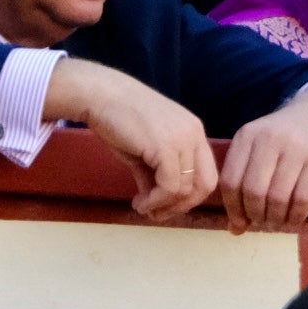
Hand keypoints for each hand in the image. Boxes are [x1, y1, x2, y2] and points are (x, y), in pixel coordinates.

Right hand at [53, 61, 217, 220]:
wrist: (100, 95)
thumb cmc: (118, 118)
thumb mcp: (144, 151)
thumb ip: (155, 174)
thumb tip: (155, 203)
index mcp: (193, 132)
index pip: (207, 174)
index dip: (189, 196)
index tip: (165, 205)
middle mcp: (194, 134)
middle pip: (205, 185)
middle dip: (182, 206)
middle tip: (157, 213)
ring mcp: (183, 139)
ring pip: (185, 189)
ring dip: (163, 206)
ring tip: (142, 207)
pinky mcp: (166, 147)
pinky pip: (170, 187)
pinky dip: (155, 201)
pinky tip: (139, 202)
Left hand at [218, 84, 307, 231]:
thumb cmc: (286, 137)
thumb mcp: (259, 148)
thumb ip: (243, 182)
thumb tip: (235, 229)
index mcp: (247, 136)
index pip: (230, 181)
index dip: (233, 209)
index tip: (239, 222)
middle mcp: (269, 139)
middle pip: (253, 191)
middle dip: (255, 215)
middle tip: (261, 223)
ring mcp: (296, 148)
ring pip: (277, 198)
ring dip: (275, 219)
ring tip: (277, 222)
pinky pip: (303, 199)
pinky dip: (296, 216)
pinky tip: (294, 219)